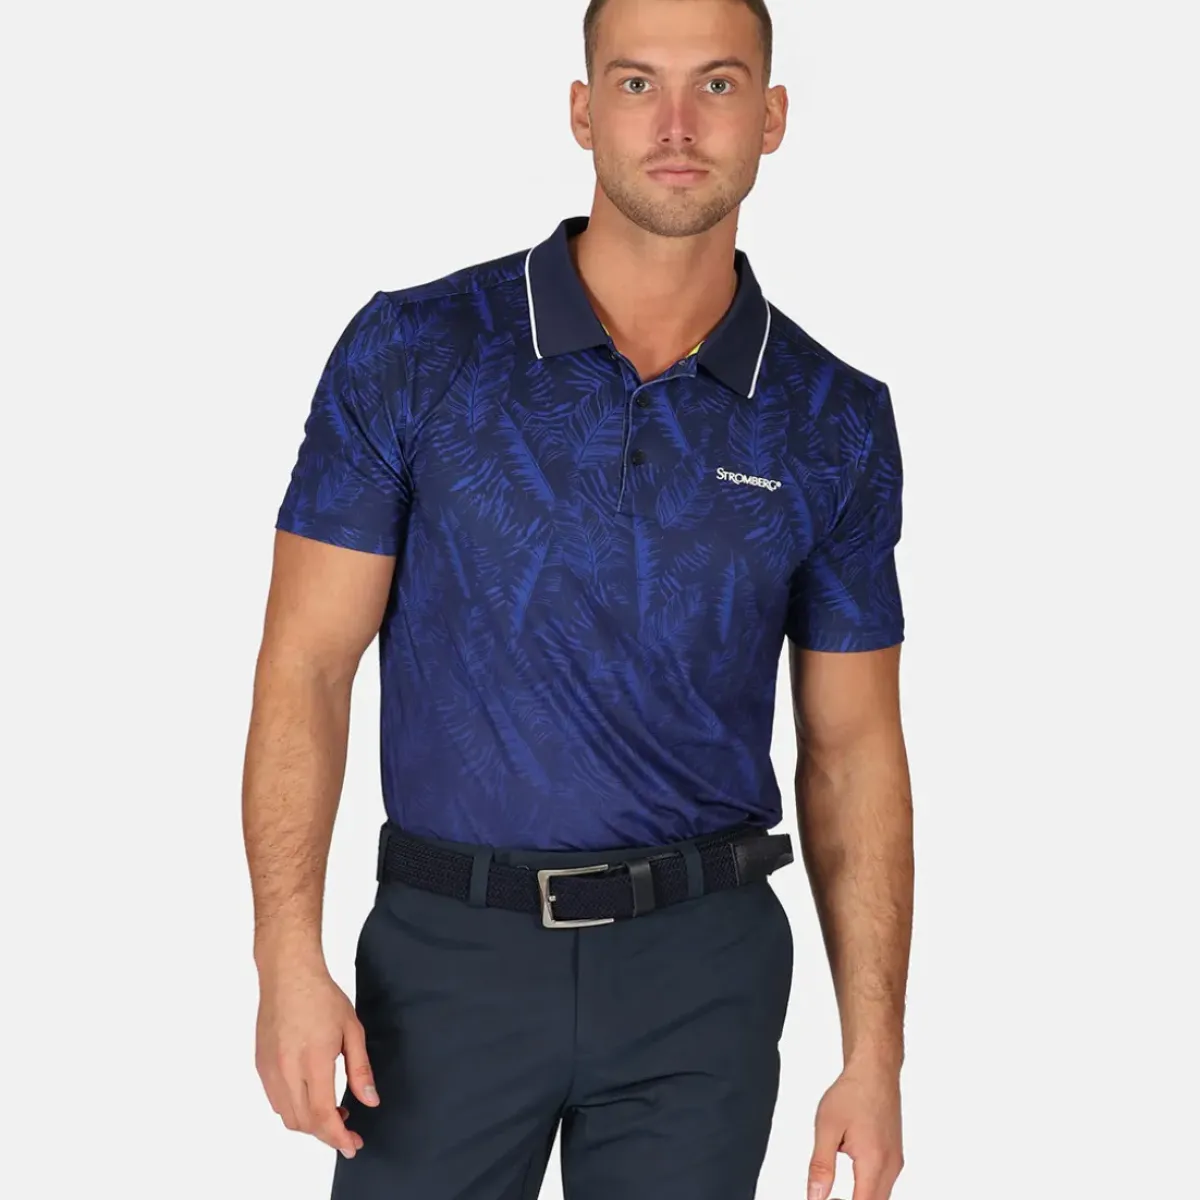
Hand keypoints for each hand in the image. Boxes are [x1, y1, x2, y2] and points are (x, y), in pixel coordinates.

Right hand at [255, 960, 379, 1157]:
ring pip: (287, 1116)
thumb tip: (370, 1101)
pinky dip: (294, 1110)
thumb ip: (360, 1070)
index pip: (322, 1114)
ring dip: (310, 1124)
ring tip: (334, 1114)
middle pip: (304, 1122)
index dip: (338, 1137)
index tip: (352, 1146)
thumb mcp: (352, 1030)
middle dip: (327, 1135)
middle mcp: (287, 1069)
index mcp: (313, 1060)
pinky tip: (312, 1098)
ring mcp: (270, 1069)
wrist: (289, 975)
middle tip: (348, 1132)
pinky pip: (276, 1101)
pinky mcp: (261, 1066)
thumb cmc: (323, 997)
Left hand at [806, 1063, 902, 1199]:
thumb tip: (815, 1196)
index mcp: (874, 1161)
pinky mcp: (895, 1156)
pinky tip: (851, 1175)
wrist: (874, 1071)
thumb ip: (821, 1166)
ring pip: (880, 1196)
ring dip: (859, 1197)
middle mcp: (890, 1165)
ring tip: (834, 1190)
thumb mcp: (826, 1128)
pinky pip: (883, 1183)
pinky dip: (867, 1187)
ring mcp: (896, 1161)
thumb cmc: (852, 1092)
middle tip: (826, 1196)